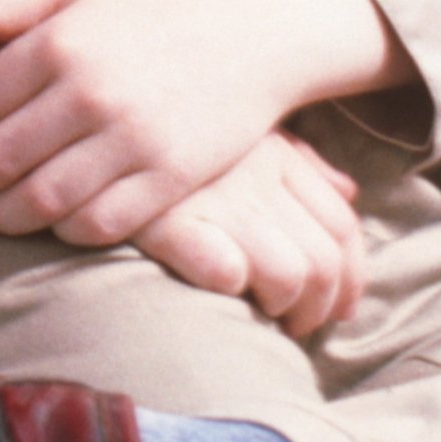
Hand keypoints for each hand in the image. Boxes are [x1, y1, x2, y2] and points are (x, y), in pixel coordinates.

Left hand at [0, 0, 403, 248]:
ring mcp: (132, 139)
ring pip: (40, 202)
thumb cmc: (153, 6)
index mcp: (60, 39)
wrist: (255, 30)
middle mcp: (91, 90)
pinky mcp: (169, 178)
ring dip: (5, 215)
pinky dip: (65, 229)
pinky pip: (97, 225)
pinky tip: (58, 214)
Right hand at [141, 132, 367, 337]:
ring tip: (264, 322)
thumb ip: (297, 158)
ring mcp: (214, 196)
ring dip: (286, 311)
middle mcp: (254, 173)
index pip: (342, 224)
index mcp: (273, 150)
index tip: (339, 305)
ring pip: (291, 274)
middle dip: (322, 309)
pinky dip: (232, 289)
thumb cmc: (172, 127)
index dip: (352, 275)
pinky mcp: (168, 219)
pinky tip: (221, 293)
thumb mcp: (239, 127)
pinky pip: (225, 268)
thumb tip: (348, 190)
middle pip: (326, 259)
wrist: (88, 115)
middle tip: (297, 326)